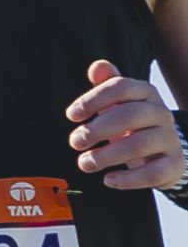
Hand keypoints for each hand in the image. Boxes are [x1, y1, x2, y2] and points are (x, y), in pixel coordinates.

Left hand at [73, 60, 186, 195]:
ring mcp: (170, 139)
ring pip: (140, 145)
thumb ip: (107, 84)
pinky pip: (154, 172)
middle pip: (130, 115)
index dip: (94, 99)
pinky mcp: (173, 164)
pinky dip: (129, 179)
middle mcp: (161, 114)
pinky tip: (108, 180)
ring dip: (107, 155)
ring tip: (84, 163)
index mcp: (146, 93)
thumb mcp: (118, 103)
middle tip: (74, 141)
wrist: (161, 153)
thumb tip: (98, 67)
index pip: (121, 87)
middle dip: (97, 129)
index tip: (71, 115)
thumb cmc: (131, 124)